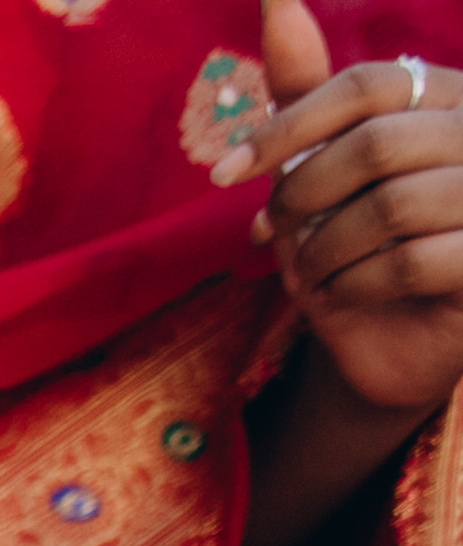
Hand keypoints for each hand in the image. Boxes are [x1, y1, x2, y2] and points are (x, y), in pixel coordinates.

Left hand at [266, 1, 462, 424]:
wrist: (391, 339)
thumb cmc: (355, 242)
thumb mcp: (320, 162)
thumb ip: (305, 88)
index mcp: (448, 100)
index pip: (370, 86)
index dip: (290, 124)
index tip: (225, 172)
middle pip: (374, 145)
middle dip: (304, 194)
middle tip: (280, 232)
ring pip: (391, 207)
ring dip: (324, 247)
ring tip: (312, 267)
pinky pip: (411, 263)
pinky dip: (354, 284)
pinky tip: (341, 293)